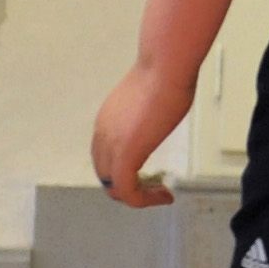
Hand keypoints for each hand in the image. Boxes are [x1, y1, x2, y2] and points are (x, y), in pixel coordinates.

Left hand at [91, 65, 190, 208]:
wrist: (165, 67)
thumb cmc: (166, 76)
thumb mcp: (150, 100)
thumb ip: (146, 115)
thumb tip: (157, 115)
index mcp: (106, 122)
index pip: (104, 159)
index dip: (125, 172)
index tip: (152, 173)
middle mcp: (102, 135)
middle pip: (106, 176)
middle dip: (131, 187)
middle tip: (157, 188)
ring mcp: (111, 145)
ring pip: (114, 188)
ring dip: (138, 196)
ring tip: (162, 194)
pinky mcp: (125, 155)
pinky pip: (128, 192)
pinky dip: (145, 200)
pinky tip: (165, 196)